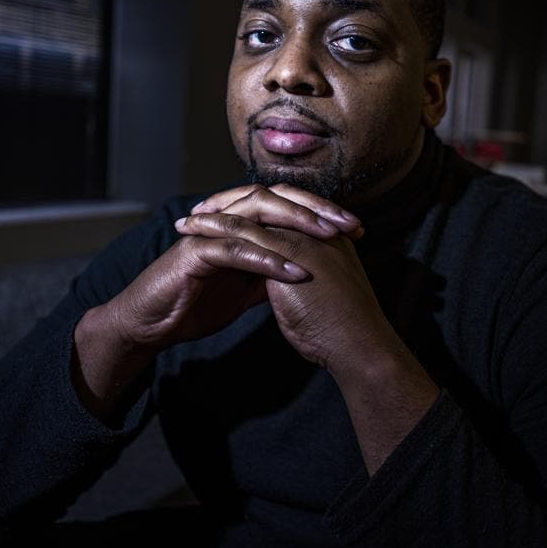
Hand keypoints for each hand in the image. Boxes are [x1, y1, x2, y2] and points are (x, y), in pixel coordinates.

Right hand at [74, 185, 361, 418]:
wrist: (152, 324)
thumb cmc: (195, 303)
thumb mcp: (244, 289)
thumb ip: (270, 275)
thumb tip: (305, 271)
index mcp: (240, 225)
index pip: (285, 206)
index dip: (320, 212)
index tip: (356, 228)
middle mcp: (226, 221)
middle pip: (276, 199)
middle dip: (315, 209)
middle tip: (349, 224)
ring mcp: (209, 233)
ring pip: (257, 215)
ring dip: (296, 226)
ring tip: (330, 239)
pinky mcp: (194, 253)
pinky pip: (236, 251)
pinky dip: (268, 260)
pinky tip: (296, 272)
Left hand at [177, 185, 438, 474]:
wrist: (358, 344)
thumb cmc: (341, 330)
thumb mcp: (320, 294)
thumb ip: (304, 280)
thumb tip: (285, 282)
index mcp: (324, 239)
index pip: (283, 212)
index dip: (253, 211)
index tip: (226, 216)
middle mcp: (314, 230)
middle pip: (267, 202)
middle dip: (231, 202)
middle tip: (203, 207)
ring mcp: (302, 237)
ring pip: (252, 212)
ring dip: (216, 214)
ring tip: (188, 220)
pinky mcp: (288, 250)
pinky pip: (245, 231)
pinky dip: (216, 229)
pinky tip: (194, 233)